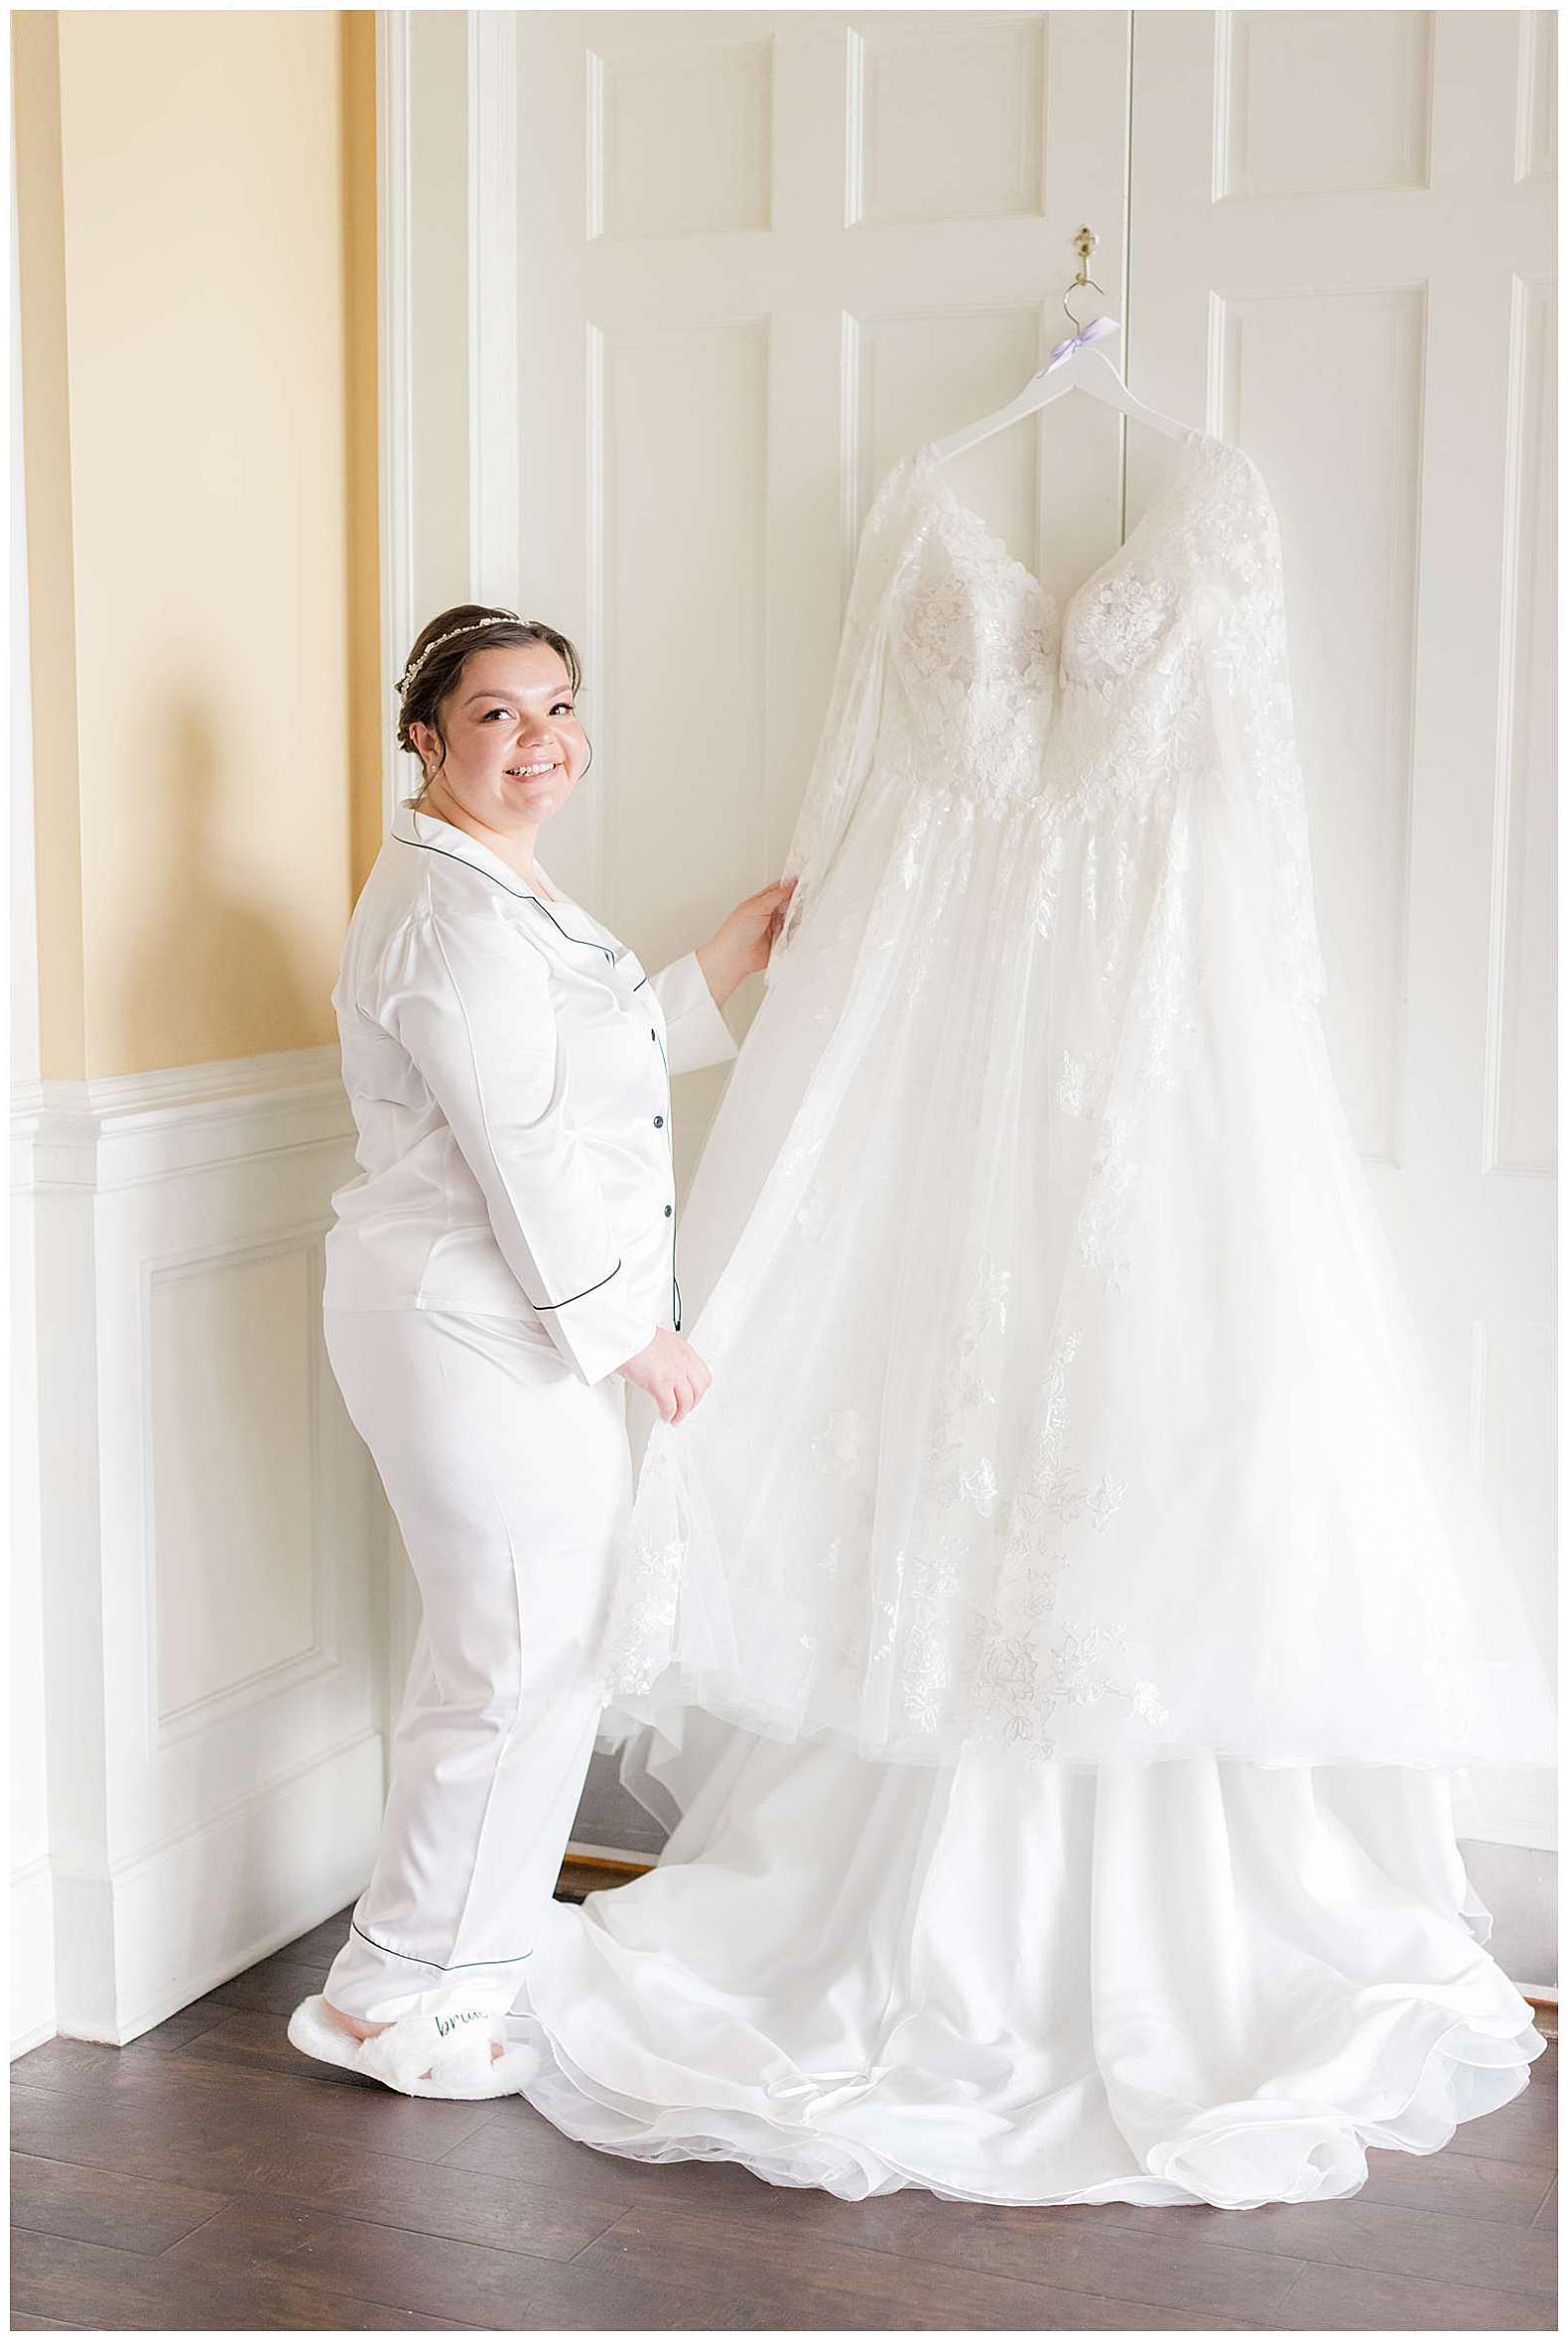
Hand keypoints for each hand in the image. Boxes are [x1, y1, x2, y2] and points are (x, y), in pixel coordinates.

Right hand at [618, 1326, 711, 1423]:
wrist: (624, 1335)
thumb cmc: (636, 1336)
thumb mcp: (662, 1342)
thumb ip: (670, 1356)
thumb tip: (667, 1368)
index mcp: (685, 1352)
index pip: (703, 1376)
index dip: (699, 1390)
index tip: (693, 1396)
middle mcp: (683, 1363)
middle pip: (698, 1391)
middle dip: (692, 1404)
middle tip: (685, 1410)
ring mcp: (673, 1374)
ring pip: (686, 1402)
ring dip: (681, 1414)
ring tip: (674, 1418)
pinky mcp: (660, 1384)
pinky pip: (669, 1406)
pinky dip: (668, 1415)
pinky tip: (664, 1416)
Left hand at [694, 876, 798, 1009]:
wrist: (734, 958)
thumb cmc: (736, 932)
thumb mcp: (757, 907)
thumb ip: (776, 895)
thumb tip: (791, 883)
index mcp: (762, 901)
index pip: (782, 888)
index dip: (794, 885)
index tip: (808, 883)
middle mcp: (770, 913)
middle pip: (792, 903)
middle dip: (800, 902)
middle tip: (808, 901)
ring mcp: (776, 928)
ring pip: (795, 919)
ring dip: (799, 918)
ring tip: (802, 917)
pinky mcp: (781, 942)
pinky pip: (795, 935)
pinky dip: (798, 933)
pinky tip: (800, 931)